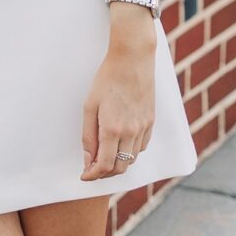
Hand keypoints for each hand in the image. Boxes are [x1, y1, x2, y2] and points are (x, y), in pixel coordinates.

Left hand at [80, 36, 155, 181]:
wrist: (132, 60)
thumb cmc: (107, 80)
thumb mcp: (89, 106)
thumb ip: (88, 135)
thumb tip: (88, 159)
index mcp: (112, 129)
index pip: (104, 165)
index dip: (93, 175)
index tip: (84, 175)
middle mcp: (131, 132)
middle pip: (120, 168)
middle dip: (104, 174)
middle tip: (92, 169)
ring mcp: (143, 128)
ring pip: (132, 160)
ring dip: (118, 164)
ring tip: (104, 158)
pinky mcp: (151, 122)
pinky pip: (142, 147)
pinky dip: (130, 153)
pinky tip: (120, 146)